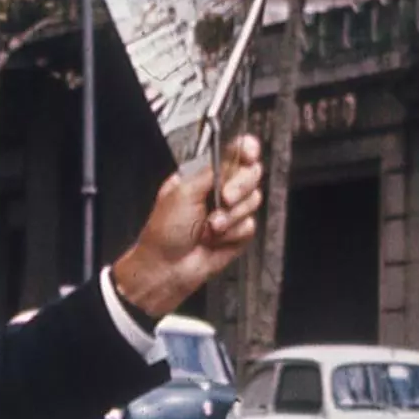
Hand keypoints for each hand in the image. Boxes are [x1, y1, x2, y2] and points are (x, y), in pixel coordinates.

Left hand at [111, 134, 262, 320]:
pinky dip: (232, 234)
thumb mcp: (183, 191)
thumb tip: (232, 155)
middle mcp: (220, 191)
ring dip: (230, 216)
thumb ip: (212, 170)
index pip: (235, 153)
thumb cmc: (164, 232)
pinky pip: (250, 226)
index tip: (249, 154)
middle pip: (252, 173)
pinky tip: (214, 240)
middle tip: (224, 198)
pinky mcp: (237, 234)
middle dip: (240, 186)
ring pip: (253, 200)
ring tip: (208, 227)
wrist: (166, 268)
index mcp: (204, 175)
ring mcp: (230, 212)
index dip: (247, 150)